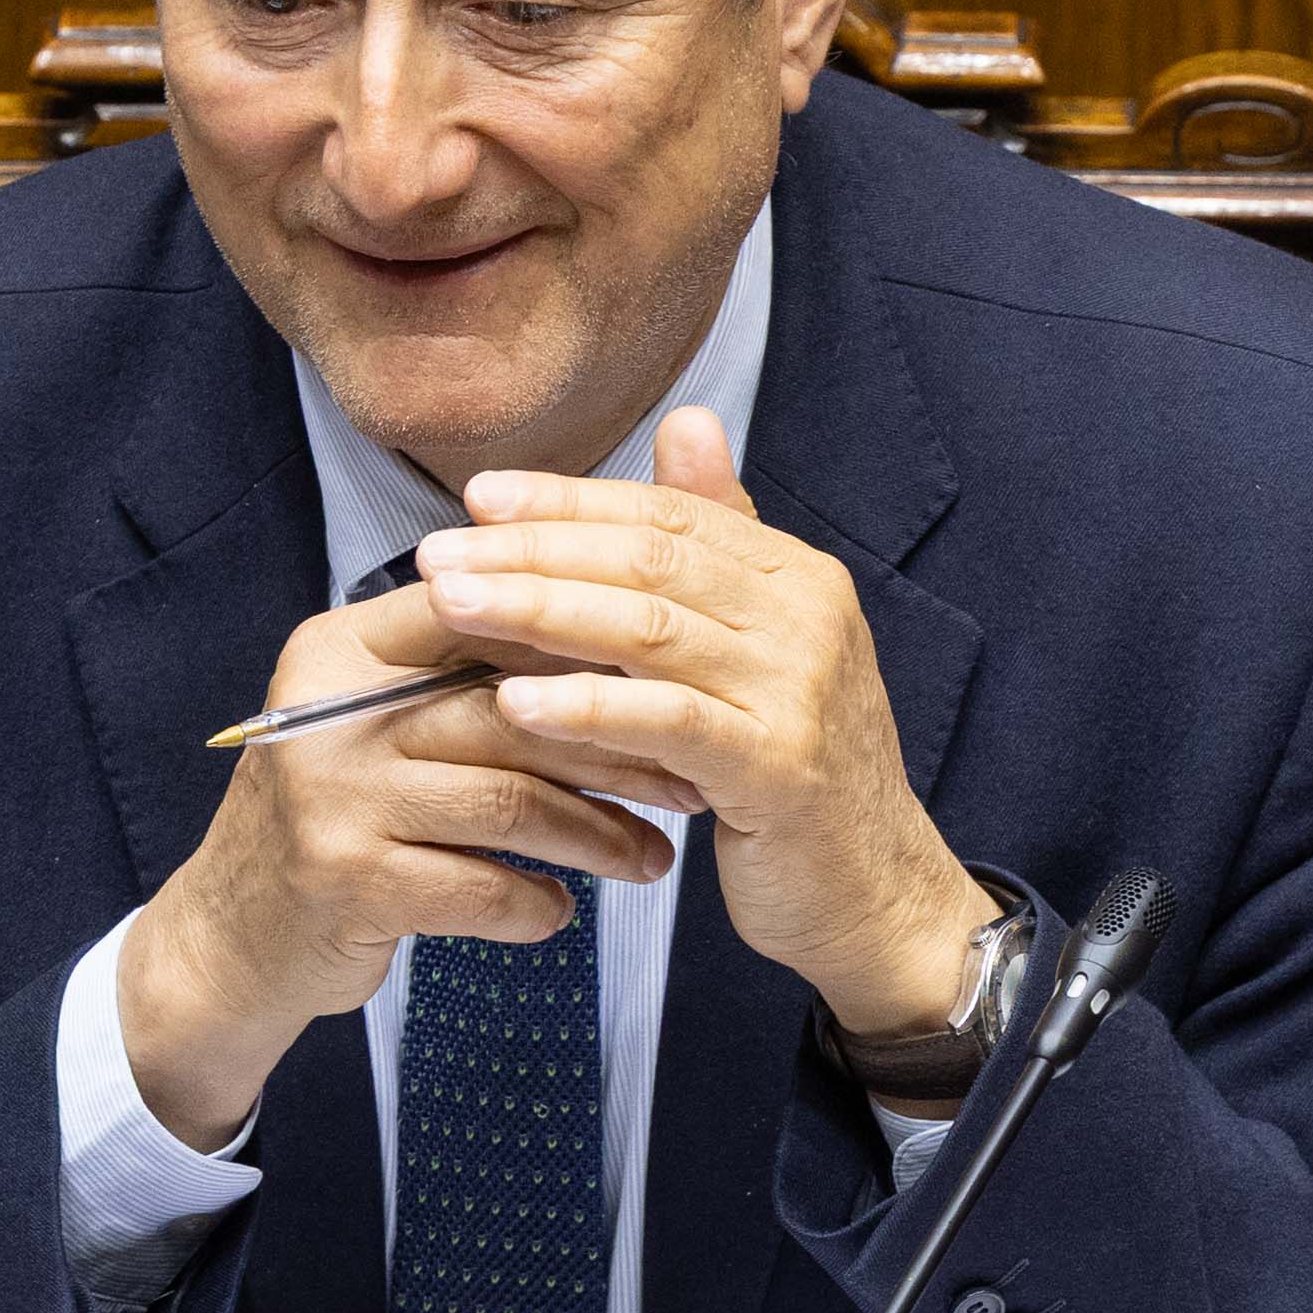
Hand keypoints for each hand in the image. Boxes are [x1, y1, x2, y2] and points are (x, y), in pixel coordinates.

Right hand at [116, 579, 678, 1148]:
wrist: (230, 939)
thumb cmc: (337, 818)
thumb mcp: (371, 723)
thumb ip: (456, 672)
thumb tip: (608, 630)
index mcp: (340, 650)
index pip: (478, 611)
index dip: (579, 636)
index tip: (669, 670)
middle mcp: (330, 714)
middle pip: (510, 710)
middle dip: (616, 748)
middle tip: (690, 777)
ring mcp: (335, 800)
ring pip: (510, 802)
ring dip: (598, 836)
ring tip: (651, 858)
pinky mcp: (349, 885)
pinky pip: (482, 889)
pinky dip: (536, 905)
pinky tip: (560, 910)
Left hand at [409, 410, 984, 1034]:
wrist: (874, 892)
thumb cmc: (791, 772)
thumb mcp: (759, 647)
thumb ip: (719, 540)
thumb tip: (686, 421)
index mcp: (795, 576)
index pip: (665, 515)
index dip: (568, 502)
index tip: (476, 499)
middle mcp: (805, 617)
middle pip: (649, 560)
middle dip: (533, 551)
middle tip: (438, 556)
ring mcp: (798, 690)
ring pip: (650, 630)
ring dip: (540, 612)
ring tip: (454, 608)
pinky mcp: (781, 768)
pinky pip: (669, 722)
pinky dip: (589, 707)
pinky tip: (517, 701)